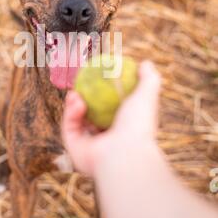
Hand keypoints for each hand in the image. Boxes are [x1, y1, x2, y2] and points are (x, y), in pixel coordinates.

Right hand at [61, 60, 160, 176]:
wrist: (126, 154)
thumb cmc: (139, 125)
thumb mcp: (146, 95)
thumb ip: (148, 78)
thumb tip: (145, 63)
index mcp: (123, 130)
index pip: (110, 110)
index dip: (101, 93)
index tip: (96, 77)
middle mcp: (106, 140)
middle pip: (90, 115)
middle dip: (83, 98)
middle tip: (80, 83)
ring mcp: (90, 146)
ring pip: (77, 121)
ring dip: (74, 104)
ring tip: (76, 92)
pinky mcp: (76, 150)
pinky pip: (69, 128)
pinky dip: (70, 113)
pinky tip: (76, 100)